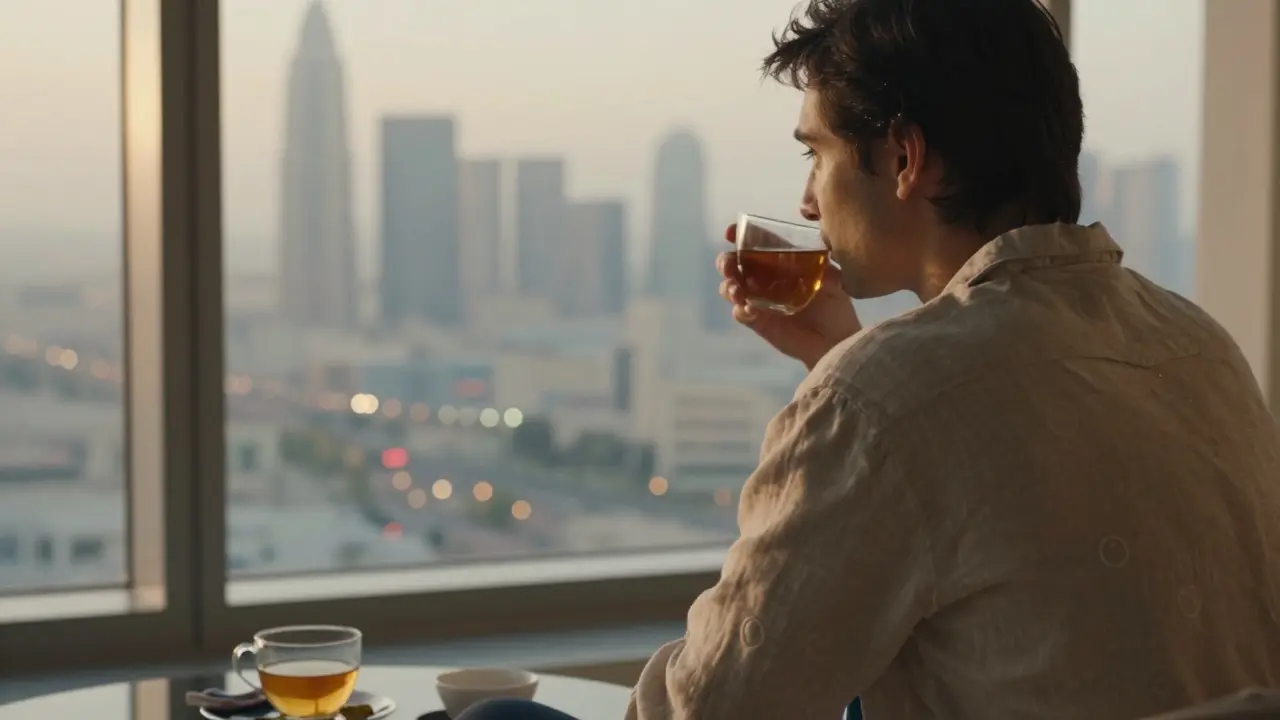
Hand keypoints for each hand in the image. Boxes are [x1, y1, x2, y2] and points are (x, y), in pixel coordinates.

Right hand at [717, 223, 860, 368]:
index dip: (739, 236)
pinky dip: (741, 310)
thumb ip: (824, 262)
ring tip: (738, 293)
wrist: (837, 341)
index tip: (730, 233)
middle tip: (730, 266)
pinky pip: (741, 313)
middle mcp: (764, 279)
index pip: (753, 244)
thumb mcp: (833, 278)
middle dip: (725, 262)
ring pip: (731, 288)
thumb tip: (820, 246)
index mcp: (778, 263)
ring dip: (728, 287)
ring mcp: (758, 301)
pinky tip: (749, 310)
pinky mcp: (758, 321)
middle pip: (733, 264)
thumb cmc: (835, 307)